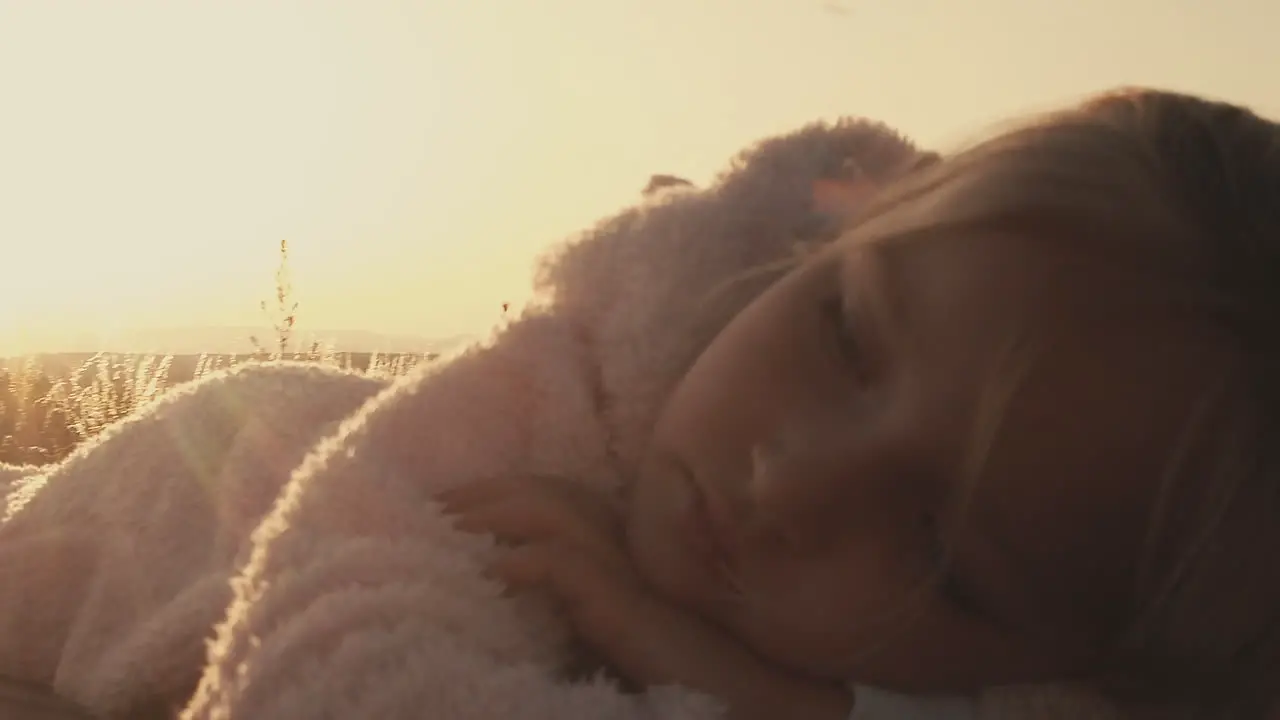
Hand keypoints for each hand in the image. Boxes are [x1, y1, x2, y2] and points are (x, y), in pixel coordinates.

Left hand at [437, 475, 852, 719]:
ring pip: (549, 510)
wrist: (748, 701)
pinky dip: (516, 562)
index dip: (493, 493)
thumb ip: (568, 608)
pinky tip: (485, 572)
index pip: (550, 495)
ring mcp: (632, 571)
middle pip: (544, 490)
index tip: (440, 510)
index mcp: (622, 547)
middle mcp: (628, 544)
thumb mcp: (607, 634)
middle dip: (477, 493)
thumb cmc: (674, 678)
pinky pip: (561, 563)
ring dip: (486, 514)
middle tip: (420, 508)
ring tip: (438, 531)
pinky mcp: (630, 606)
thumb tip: (495, 594)